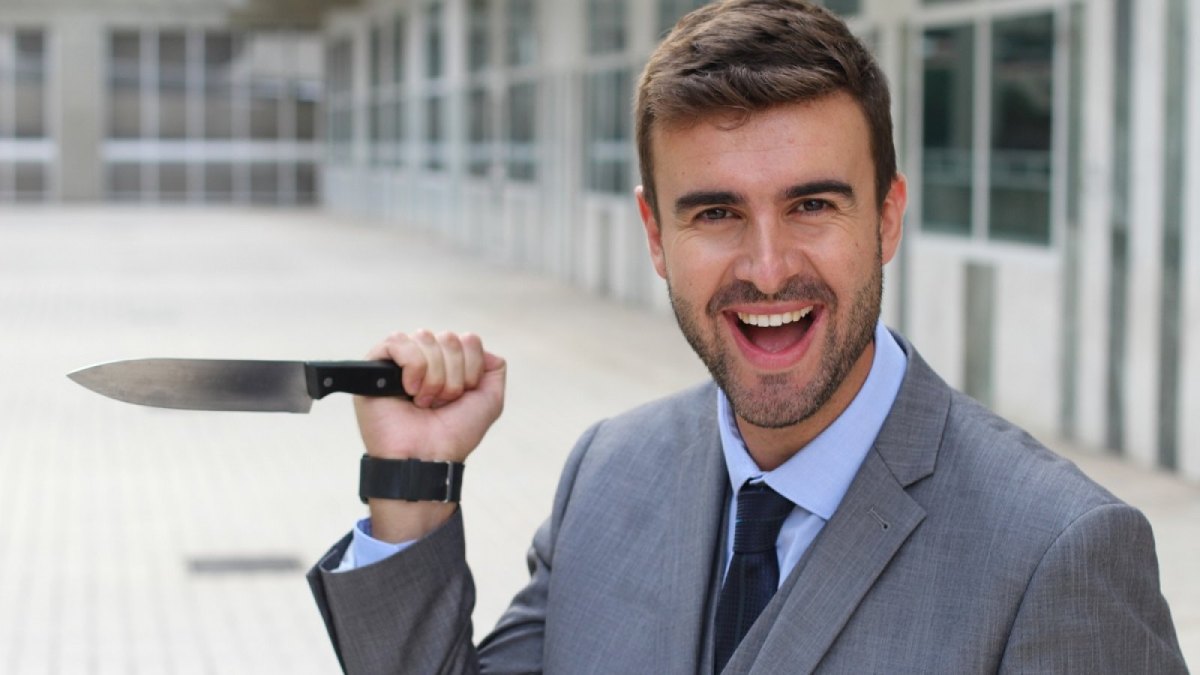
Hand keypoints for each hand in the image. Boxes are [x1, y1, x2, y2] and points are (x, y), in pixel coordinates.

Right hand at [355, 330, 505, 463]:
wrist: (427, 457)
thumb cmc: (454, 434)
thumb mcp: (489, 400)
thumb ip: (493, 367)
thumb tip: (471, 340)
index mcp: (448, 364)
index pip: (468, 340)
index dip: (471, 369)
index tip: (461, 396)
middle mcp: (425, 358)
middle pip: (449, 338)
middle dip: (452, 376)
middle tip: (440, 403)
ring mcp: (399, 360)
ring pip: (425, 338)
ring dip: (433, 376)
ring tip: (423, 402)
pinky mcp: (374, 364)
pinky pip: (398, 341)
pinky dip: (412, 368)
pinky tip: (408, 392)